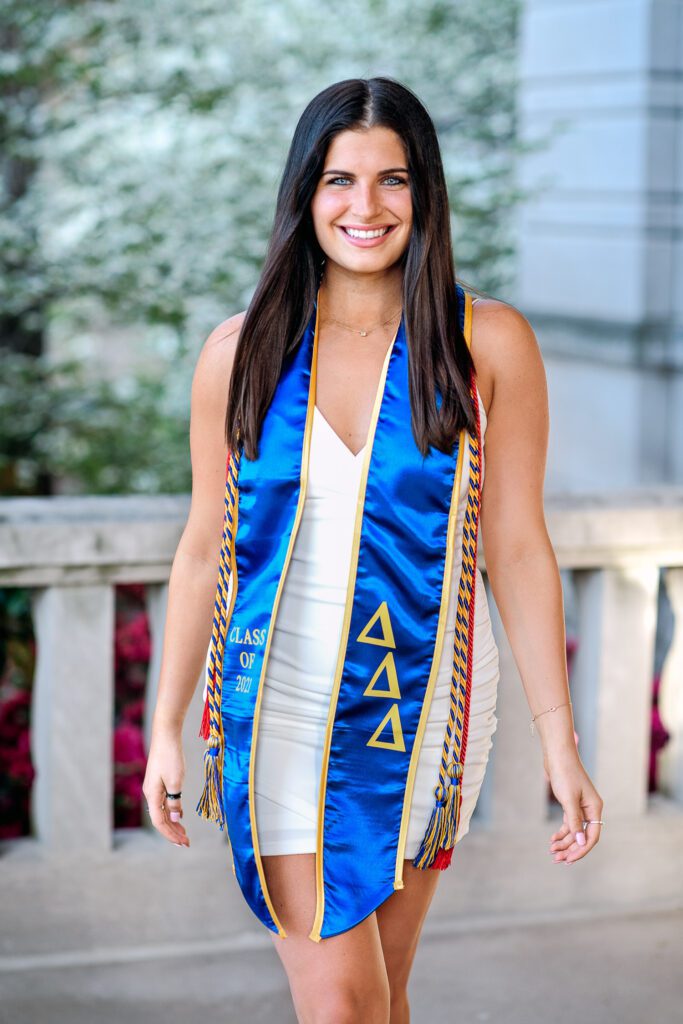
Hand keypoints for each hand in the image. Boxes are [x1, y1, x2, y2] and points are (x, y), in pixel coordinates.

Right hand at [142, 731, 190, 847]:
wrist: (166, 735)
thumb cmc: (170, 757)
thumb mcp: (176, 781)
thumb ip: (175, 801)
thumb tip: (175, 818)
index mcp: (152, 795)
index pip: (160, 822)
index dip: (171, 834)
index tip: (183, 843)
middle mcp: (151, 794)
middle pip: (160, 819)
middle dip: (173, 832)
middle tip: (186, 843)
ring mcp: (154, 788)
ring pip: (162, 811)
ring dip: (173, 823)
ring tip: (184, 833)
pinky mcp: (159, 781)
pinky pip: (164, 802)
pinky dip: (172, 811)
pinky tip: (180, 816)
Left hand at [545, 750, 602, 864]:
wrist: (557, 755)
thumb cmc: (565, 774)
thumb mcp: (568, 800)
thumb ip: (575, 821)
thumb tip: (581, 843)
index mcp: (594, 808)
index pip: (592, 836)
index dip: (581, 850)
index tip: (569, 859)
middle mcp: (590, 809)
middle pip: (583, 836)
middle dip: (571, 849)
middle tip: (557, 859)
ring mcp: (581, 807)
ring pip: (575, 831)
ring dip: (564, 842)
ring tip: (552, 851)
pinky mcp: (571, 803)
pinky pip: (569, 823)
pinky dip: (561, 832)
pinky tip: (553, 840)